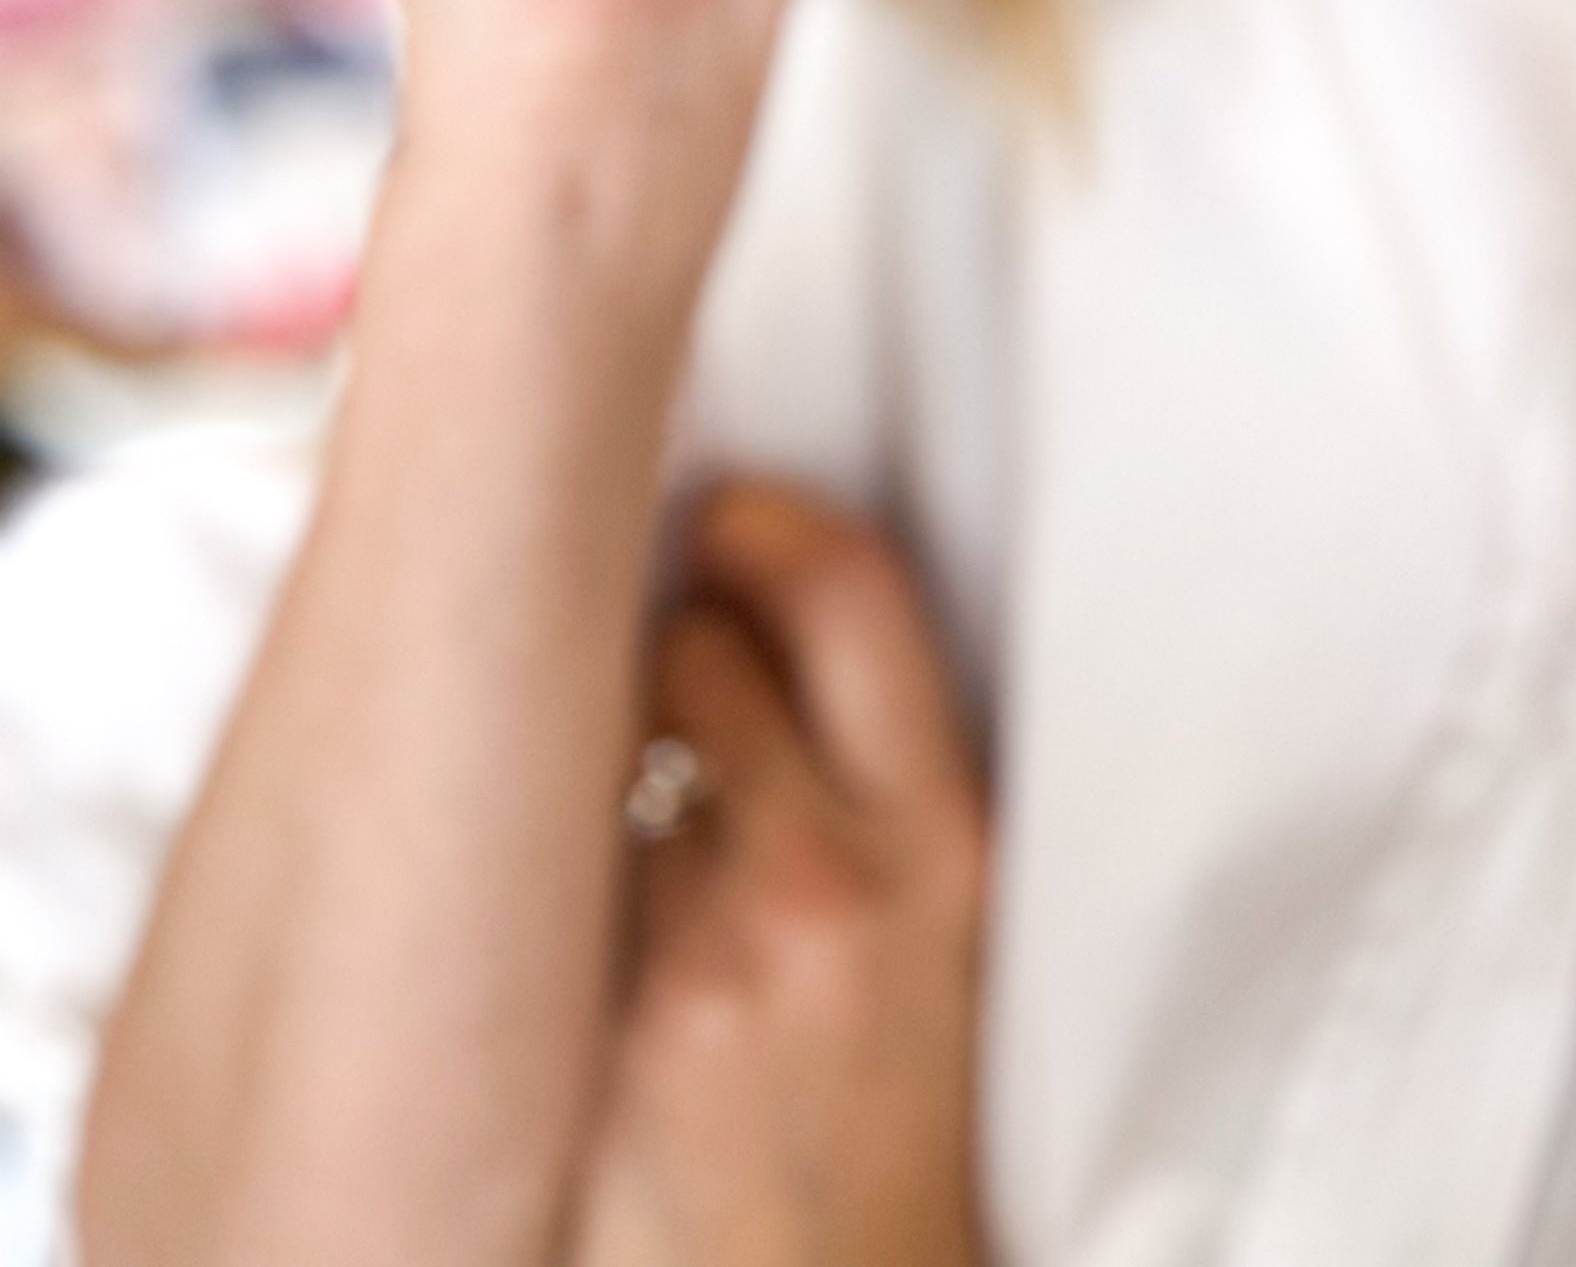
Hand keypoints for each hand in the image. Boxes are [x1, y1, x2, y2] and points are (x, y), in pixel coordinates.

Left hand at [570, 480, 991, 1266]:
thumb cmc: (887, 1137)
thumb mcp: (947, 938)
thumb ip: (880, 788)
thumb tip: (763, 632)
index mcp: (943, 845)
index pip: (852, 590)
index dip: (774, 519)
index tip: (732, 511)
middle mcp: (829, 886)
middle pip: (703, 644)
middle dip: (674, 643)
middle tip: (665, 675)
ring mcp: (706, 962)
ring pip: (606, 752)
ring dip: (602, 761)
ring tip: (627, 826)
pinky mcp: (606, 1038)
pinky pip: (559, 874)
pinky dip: (555, 881)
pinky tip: (569, 934)